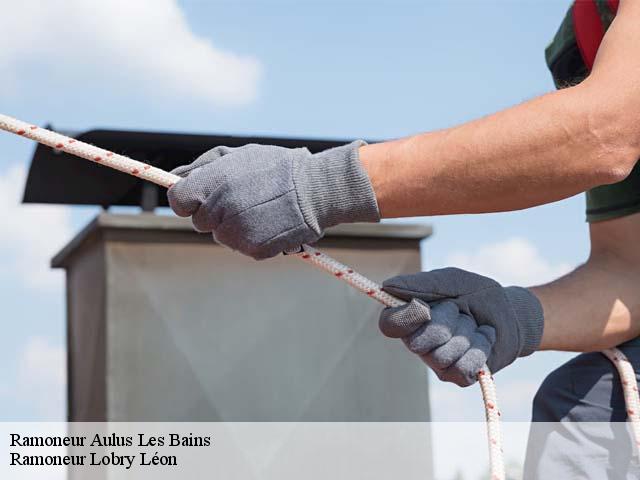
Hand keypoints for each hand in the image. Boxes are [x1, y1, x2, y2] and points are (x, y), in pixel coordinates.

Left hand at [167, 142, 378, 258]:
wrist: (315, 188)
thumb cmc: (277, 167)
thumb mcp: (238, 155)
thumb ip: (201, 166)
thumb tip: (174, 178)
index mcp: (210, 184)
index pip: (178, 201)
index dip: (188, 200)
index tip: (202, 198)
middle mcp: (218, 210)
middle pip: (200, 221)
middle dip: (215, 212)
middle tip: (242, 200)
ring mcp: (235, 233)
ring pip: (222, 236)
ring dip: (235, 226)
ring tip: (261, 210)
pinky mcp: (252, 250)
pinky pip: (243, 247)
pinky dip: (253, 238)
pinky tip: (270, 223)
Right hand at [378, 268, 543, 385]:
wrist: (511, 311)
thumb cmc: (475, 294)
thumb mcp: (451, 281)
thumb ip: (420, 283)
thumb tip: (387, 287)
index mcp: (410, 317)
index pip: (388, 325)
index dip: (405, 318)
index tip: (424, 306)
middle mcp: (418, 342)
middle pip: (417, 344)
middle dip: (445, 322)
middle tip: (459, 310)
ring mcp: (437, 362)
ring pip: (442, 357)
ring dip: (466, 334)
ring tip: (472, 324)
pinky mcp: (459, 376)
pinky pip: (463, 369)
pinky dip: (480, 348)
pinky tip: (483, 338)